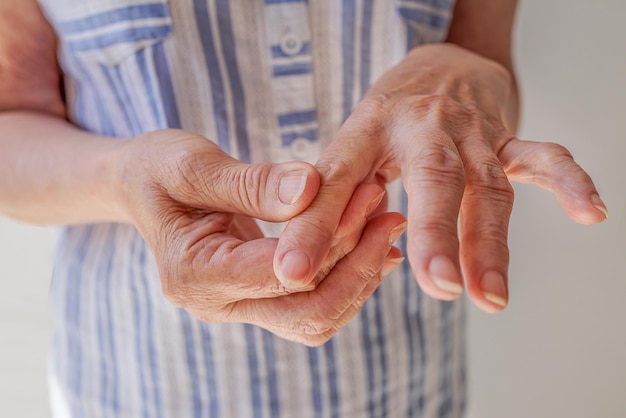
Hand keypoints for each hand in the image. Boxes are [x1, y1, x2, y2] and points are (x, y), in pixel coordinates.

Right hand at [119, 129, 405, 344]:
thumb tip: (312, 189)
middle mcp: (216, 304)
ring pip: (317, 316)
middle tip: (391, 215)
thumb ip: (251, 182)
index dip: (329, 238)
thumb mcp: (193, 164)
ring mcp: (238, 306)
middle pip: (306, 312)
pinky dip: (348, 276)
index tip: (367, 195)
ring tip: (389, 224)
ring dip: (360, 274)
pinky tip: (374, 244)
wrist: (142, 187)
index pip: (277, 272)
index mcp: (192, 273)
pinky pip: (312, 302)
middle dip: (358, 266)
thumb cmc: (158, 169)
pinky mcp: (258, 297)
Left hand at [274, 43, 606, 312]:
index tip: (294, 272)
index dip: (313, 224)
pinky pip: (542, 157)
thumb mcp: (350, 148)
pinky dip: (569, 181)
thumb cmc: (388, 119)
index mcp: (368, 130)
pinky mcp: (505, 140)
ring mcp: (471, 134)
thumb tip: (300, 265)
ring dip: (492, 240)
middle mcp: (423, 128)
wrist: (441, 65)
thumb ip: (331, 203)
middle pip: (433, 177)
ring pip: (487, 185)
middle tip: (438, 285)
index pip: (338, 176)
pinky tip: (590, 212)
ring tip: (491, 297)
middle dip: (436, 232)